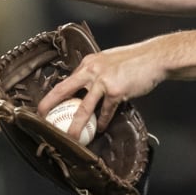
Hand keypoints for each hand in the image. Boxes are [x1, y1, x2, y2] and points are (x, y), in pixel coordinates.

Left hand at [36, 40, 163, 138]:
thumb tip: (87, 85)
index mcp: (88, 63)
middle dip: (50, 104)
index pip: (67, 80)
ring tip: (70, 136)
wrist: (154, 57)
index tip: (48, 104)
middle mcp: (92, 70)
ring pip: (83, 107)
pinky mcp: (116, 92)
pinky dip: (102, 122)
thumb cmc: (134, 60)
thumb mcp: (108, 61)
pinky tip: (100, 128)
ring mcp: (103, 81)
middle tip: (42, 116)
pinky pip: (105, 111)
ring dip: (75, 124)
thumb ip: (96, 72)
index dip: (56, 94)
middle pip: (64, 89)